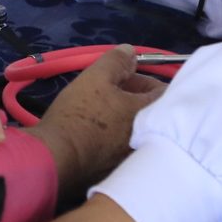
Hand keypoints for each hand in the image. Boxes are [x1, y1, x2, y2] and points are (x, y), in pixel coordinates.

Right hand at [31, 46, 163, 196]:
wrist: (57, 157)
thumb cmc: (79, 114)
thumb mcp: (95, 78)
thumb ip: (116, 61)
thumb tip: (131, 52)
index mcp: (147, 112)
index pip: (164, 92)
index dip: (145, 80)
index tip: (125, 78)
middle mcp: (148, 137)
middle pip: (150, 112)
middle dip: (134, 98)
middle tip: (110, 91)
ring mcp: (133, 156)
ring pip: (137, 130)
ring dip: (124, 118)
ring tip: (102, 111)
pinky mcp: (118, 169)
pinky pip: (123, 147)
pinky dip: (115, 137)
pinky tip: (95, 133)